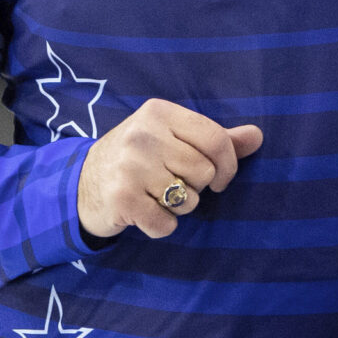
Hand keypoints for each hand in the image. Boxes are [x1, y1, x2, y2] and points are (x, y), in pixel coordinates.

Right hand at [77, 99, 262, 239]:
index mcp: (159, 112)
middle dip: (197, 187)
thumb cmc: (137, 159)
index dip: (228, 165)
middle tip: (172, 184)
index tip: (220, 179)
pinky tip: (143, 212)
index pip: (216, 139)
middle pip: (205, 172)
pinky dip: (160, 225)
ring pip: (188, 200)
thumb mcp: (172, 138)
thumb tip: (257, 136)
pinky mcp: (121, 198)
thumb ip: (216, 138)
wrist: (79, 183)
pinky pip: (166, 224)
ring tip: (155, 195)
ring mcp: (130, 167)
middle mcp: (143, 135)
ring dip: (179, 207)